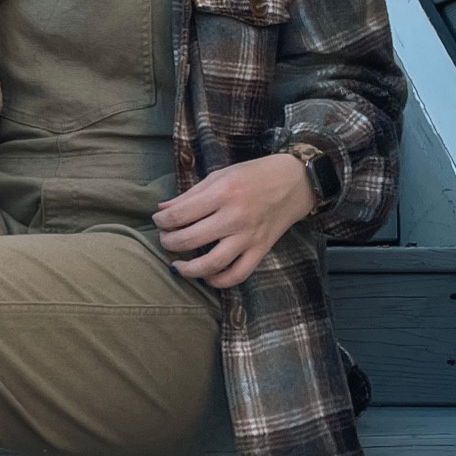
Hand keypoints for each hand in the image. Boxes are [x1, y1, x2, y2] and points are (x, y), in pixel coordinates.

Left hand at [153, 154, 315, 288]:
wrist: (296, 181)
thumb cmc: (255, 174)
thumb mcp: (220, 175)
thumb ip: (190, 194)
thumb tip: (163, 210)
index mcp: (222, 192)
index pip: (180, 214)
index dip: (162, 221)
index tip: (159, 221)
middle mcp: (235, 216)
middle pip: (191, 239)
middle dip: (169, 243)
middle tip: (165, 240)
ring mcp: (249, 236)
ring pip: (212, 263)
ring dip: (189, 269)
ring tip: (177, 265)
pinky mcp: (261, 249)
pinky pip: (238, 274)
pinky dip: (219, 281)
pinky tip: (206, 276)